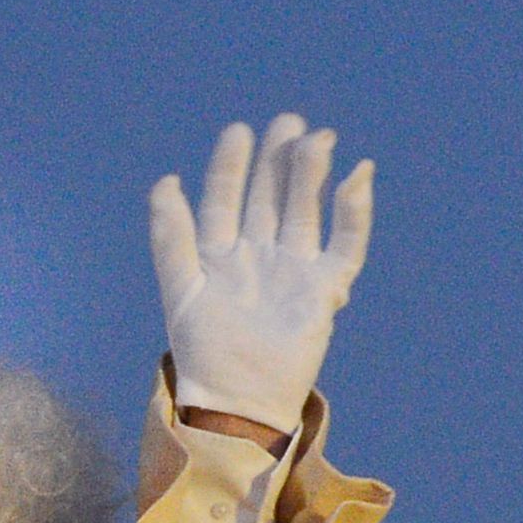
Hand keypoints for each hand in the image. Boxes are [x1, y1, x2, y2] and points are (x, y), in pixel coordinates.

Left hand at [144, 118, 371, 446]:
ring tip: (316, 138)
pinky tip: (357, 177)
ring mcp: (294, 269)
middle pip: (271, 195)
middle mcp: (259, 255)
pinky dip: (355, 212)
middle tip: (289, 122)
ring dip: (311, 175)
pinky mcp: (325, 289)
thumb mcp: (180, 289)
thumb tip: (165, 181)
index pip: (226, 197)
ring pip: (305, 209)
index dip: (231, 165)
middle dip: (279, 158)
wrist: (238, 401)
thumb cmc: (203, 354)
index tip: (239, 130)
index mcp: (220, 254)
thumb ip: (171, 236)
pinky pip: (346, 243)